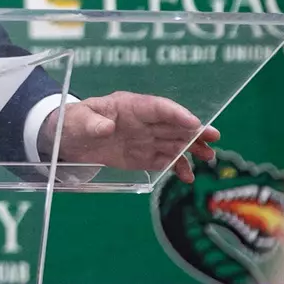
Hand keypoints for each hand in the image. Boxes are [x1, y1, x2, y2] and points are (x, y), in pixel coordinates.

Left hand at [39, 91, 218, 182]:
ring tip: (208, 159)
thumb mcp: (78, 120)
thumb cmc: (74, 121)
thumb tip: (106, 127)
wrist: (69, 140)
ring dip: (192, 149)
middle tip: (214, 137)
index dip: (176, 114)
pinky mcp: (144, 156)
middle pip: (173, 124)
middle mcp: (143, 121)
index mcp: (129, 106)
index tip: (194, 123)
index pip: (158, 107)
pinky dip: (177, 167)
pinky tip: (187, 177)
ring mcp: (145, 138)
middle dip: (194, 130)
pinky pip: (165, 160)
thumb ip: (92, 123)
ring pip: (174, 142)